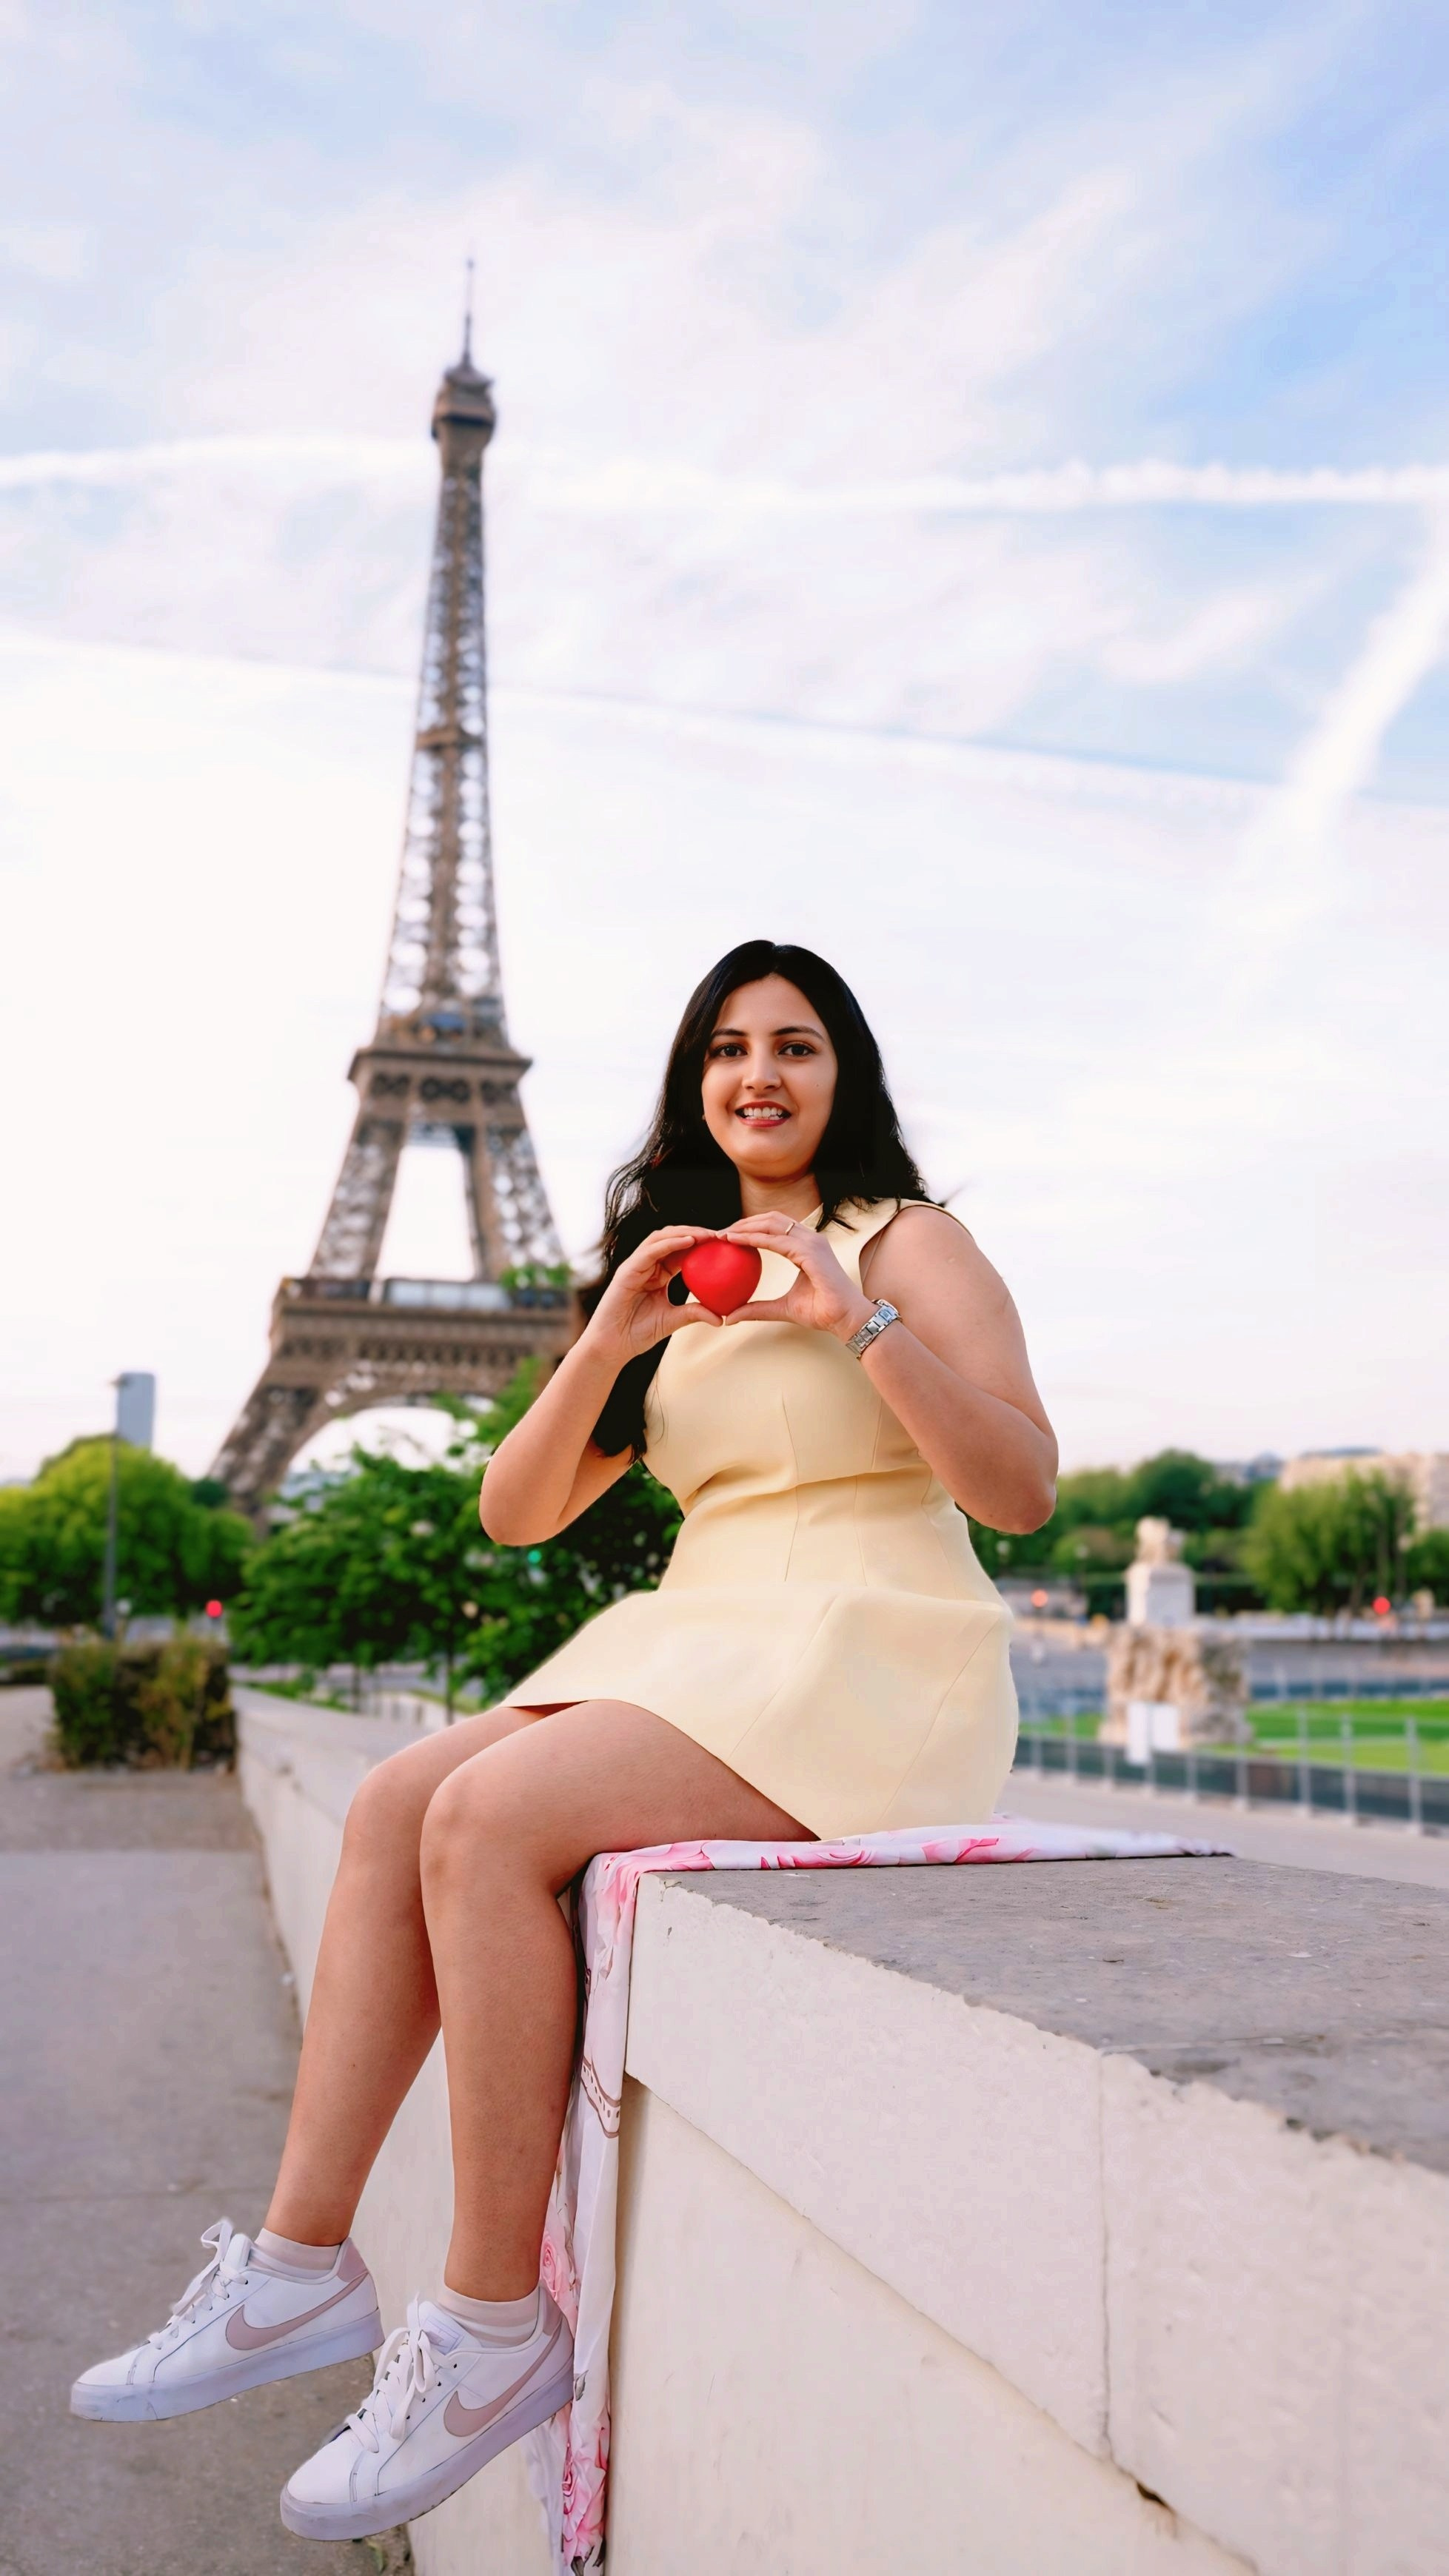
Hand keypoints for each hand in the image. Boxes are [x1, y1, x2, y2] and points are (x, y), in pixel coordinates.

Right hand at [583, 1227, 720, 1362]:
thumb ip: (694, 1313)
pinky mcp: (627, 1270)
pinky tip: (690, 1241)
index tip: (725, 1244)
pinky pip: (650, 1251)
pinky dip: (670, 1243)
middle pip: (672, 1237)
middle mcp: (646, 1265)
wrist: (612, 1346)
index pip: (682, 1251)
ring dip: (685, 1232)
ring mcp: (635, 1265)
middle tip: (721, 1234)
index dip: (702, 1244)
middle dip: (696, 1232)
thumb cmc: (638, 1334)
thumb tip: (722, 1319)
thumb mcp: (673, 1320)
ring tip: (708, 1234)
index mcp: (658, 1274)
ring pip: (661, 1237)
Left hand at [720, 1212, 875, 1340]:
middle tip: (720, 1233)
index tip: (727, 1237)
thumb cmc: (822, 1312)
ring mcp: (812, 1242)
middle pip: (771, 1219)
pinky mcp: (811, 1251)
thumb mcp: (781, 1309)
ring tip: (724, 1234)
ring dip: (745, 1226)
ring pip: (772, 1224)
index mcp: (805, 1246)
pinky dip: (754, 1238)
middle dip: (744, 1223)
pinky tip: (736, 1241)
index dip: (750, 1228)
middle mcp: (810, 1238)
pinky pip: (776, 1240)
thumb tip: (730, 1317)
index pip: (774, 1228)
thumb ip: (757, 1309)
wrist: (846, 1319)